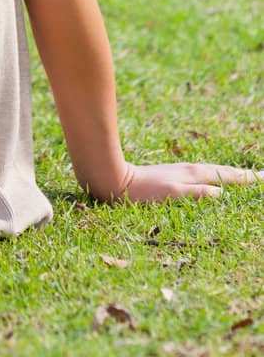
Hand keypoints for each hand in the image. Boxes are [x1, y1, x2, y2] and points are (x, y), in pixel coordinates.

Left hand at [113, 161, 263, 202]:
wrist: (115, 180)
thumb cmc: (142, 191)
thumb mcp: (171, 194)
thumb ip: (196, 193)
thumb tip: (223, 194)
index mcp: (195, 174)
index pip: (228, 176)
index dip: (248, 179)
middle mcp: (191, 170)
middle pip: (224, 172)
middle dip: (244, 175)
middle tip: (262, 177)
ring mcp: (183, 172)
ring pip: (214, 172)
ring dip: (231, 175)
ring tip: (245, 178)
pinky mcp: (174, 176)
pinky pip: (204, 177)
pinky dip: (216, 177)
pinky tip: (214, 182)